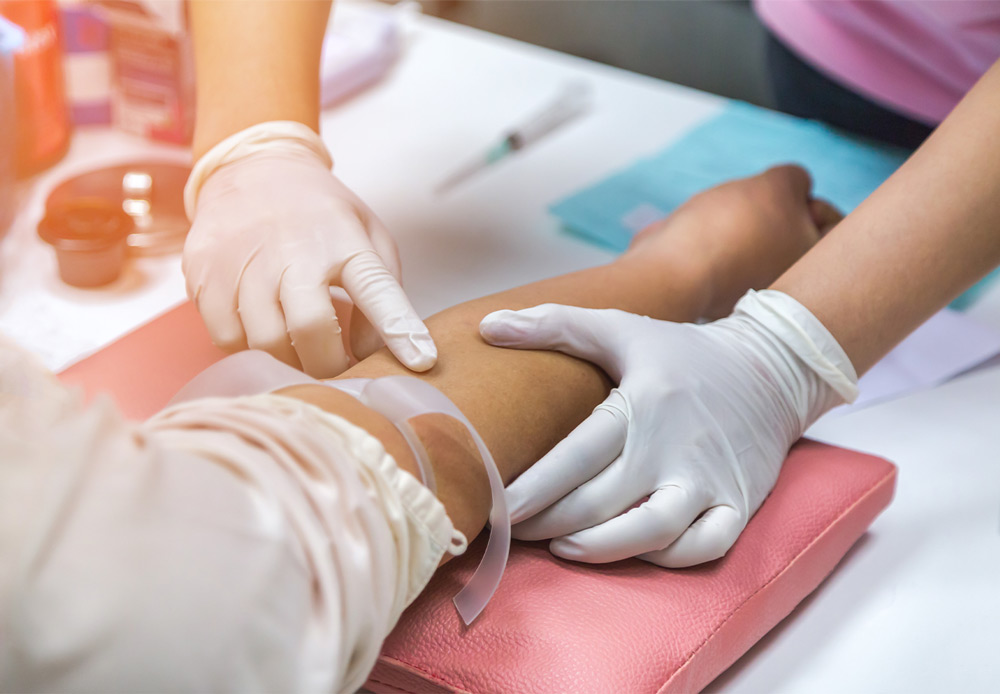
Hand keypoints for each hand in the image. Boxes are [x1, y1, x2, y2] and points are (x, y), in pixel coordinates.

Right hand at [183, 130, 435, 377]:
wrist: (251, 167)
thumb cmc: (321, 215)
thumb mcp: (367, 236)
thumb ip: (383, 292)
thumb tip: (374, 352)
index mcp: (344, 241)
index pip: (377, 289)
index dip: (400, 329)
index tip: (420, 360)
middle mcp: (294, 250)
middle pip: (311, 329)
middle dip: (327, 364)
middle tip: (334, 366)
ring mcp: (244, 261)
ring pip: (265, 342)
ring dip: (287, 359)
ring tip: (298, 347)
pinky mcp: (204, 274)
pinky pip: (227, 338)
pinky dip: (248, 348)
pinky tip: (262, 329)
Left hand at [478, 168, 853, 567]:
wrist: (772, 368)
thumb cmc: (683, 353)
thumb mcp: (621, 327)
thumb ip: (554, 324)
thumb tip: (488, 326)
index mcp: (643, 403)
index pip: (578, 455)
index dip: (536, 487)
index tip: (499, 505)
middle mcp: (676, 447)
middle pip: (603, 501)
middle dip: (550, 522)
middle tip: (514, 530)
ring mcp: (710, 480)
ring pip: (652, 532)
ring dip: (601, 548)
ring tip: (562, 547)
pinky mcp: (739, 503)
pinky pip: (703, 548)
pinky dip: (666, 558)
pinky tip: (630, 551)